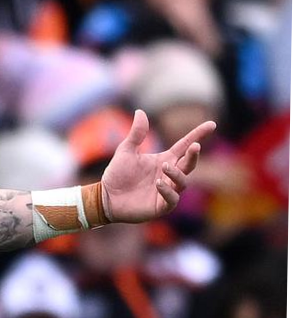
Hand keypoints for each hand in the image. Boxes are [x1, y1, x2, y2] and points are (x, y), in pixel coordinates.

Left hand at [102, 109, 214, 223]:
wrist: (106, 197)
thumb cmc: (117, 174)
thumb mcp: (126, 151)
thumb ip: (137, 133)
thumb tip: (140, 111)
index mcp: (164, 160)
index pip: (185, 146)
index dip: (198, 135)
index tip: (211, 124)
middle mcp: (169, 175)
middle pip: (189, 163)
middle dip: (194, 155)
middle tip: (195, 147)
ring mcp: (167, 191)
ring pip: (182, 181)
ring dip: (176, 173)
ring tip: (164, 166)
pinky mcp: (161, 206)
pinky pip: (172, 199)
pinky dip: (167, 191)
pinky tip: (158, 183)